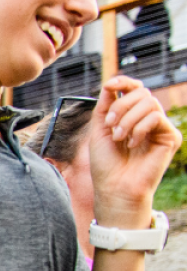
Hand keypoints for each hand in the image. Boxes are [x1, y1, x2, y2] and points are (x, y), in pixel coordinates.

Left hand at [90, 76, 182, 226]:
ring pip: (149, 102)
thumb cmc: (105, 163)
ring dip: (128, 118)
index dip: (124, 82)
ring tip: (119, 137)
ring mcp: (160, 128)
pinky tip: (132, 143)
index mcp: (131, 116)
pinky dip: (139, 128)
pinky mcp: (171, 137)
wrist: (114, 188)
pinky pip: (156, 117)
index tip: (110, 85)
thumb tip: (111, 83)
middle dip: (121, 106)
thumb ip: (106, 105)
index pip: (134, 89)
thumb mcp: (99, 129)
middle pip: (141, 92)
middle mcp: (148, 119)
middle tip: (110, 126)